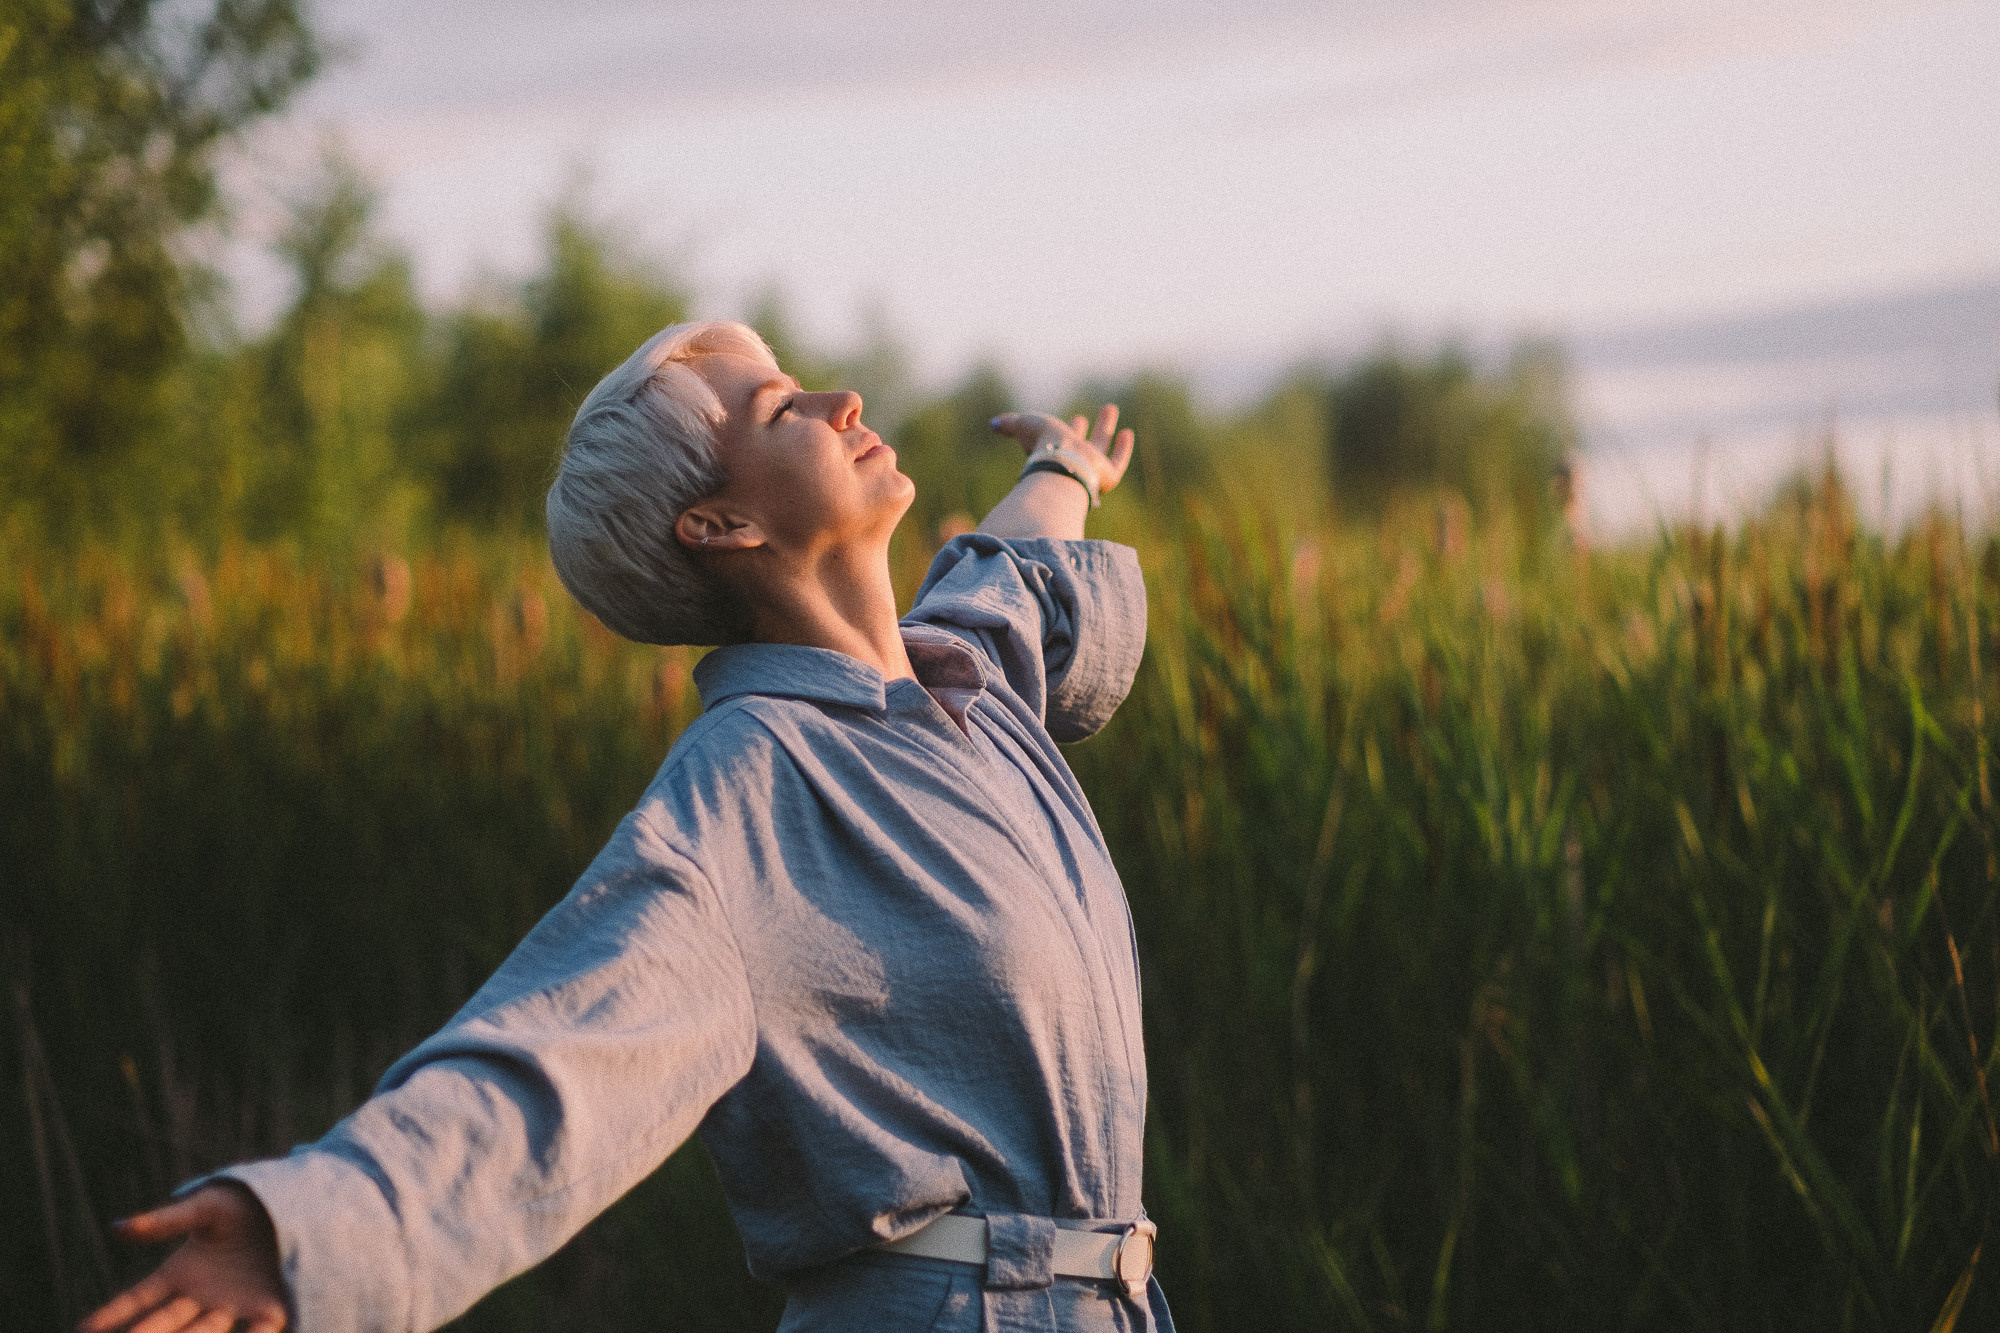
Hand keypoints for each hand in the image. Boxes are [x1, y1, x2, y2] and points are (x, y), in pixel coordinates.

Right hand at [81, 1183, 287, 1332]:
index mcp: (181, 1272)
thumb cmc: (245, 1204)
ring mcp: (232, 1305)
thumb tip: (116, 1227)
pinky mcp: (269, 1308)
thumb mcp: (205, 1207)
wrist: (296, 1201)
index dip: (112, 1315)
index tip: (83, 1329)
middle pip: (164, 1324)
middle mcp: (202, 1297)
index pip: (138, 1300)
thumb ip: (164, 1221)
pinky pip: (256, 1332)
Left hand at [991, 404, 1135, 497]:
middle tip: (1086, 415)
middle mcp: (1070, 462)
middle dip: (1081, 428)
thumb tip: (995, 423)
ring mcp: (1089, 470)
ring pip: (1098, 447)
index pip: (1057, 441)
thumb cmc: (1041, 447)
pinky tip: (1127, 433)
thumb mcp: (1023, 427)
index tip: (1075, 418)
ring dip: (1104, 427)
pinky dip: (1122, 449)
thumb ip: (1009, 424)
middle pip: (1078, 444)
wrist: (1060, 466)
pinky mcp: (1106, 477)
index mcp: (1051, 454)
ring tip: (1110, 408)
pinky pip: (1116, 462)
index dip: (1063, 429)